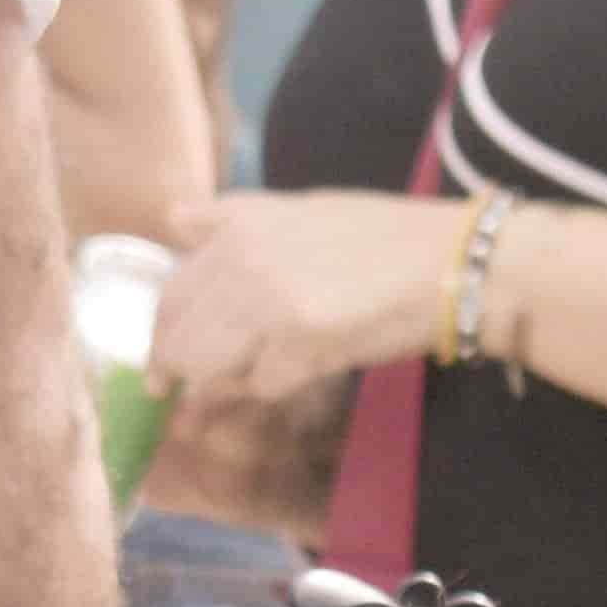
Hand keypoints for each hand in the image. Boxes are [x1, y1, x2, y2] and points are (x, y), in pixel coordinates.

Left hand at [153, 191, 458, 411]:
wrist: (449, 264)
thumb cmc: (382, 239)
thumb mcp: (299, 209)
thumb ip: (230, 218)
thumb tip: (171, 218)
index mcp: (243, 223)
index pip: (173, 289)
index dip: (160, 333)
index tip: (158, 364)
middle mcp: (246, 257)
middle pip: (180, 334)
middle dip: (173, 370)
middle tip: (174, 396)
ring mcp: (269, 299)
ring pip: (208, 364)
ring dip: (217, 384)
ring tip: (233, 388)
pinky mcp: (300, 339)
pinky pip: (259, 383)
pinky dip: (267, 388)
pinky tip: (292, 374)